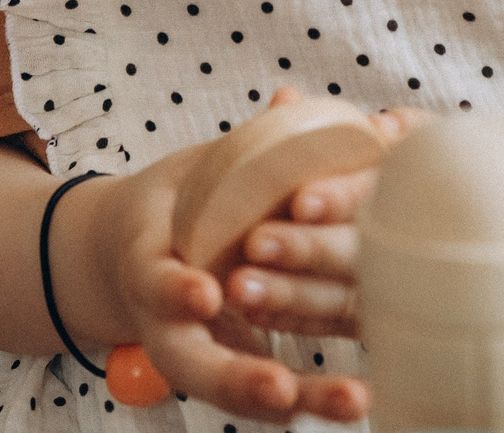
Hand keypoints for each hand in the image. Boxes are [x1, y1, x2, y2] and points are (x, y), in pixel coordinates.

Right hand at [52, 119, 369, 423]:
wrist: (140, 256)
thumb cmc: (178, 206)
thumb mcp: (193, 176)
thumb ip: (238, 150)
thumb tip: (292, 101)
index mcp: (149, 270)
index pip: (154, 282)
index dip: (174, 290)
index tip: (204, 293)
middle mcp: (170, 326)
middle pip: (196, 365)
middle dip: (238, 380)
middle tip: (278, 388)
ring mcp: (201, 356)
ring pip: (239, 392)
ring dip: (299, 401)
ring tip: (354, 401)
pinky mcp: (234, 370)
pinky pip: (269, 393)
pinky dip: (312, 400)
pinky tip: (363, 399)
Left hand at [222, 104, 430, 341]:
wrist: (455, 230)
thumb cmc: (419, 173)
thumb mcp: (418, 142)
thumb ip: (399, 127)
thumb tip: (382, 125)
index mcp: (414, 195)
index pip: (377, 196)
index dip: (341, 199)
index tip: (301, 202)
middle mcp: (405, 249)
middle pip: (355, 252)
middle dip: (306, 250)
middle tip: (257, 243)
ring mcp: (389, 293)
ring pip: (338, 299)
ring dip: (288, 294)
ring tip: (240, 286)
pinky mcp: (368, 322)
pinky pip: (327, 326)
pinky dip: (289, 320)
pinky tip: (250, 310)